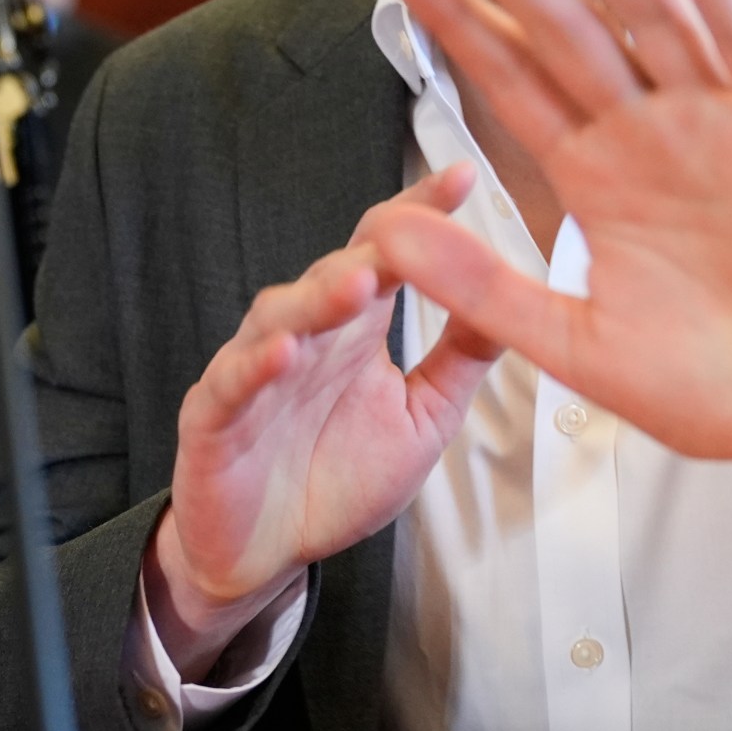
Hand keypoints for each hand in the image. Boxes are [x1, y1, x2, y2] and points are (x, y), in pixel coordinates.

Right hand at [149, 167, 503, 678]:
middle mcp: (306, 337)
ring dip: (318, 299)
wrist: (268, 552)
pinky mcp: (213, 417)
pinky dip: (256, 367)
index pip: (384, 254)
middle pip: (334, 275)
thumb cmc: (338, 479)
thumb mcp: (423, 417)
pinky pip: (233, 384)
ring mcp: (255, 372)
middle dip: (373, 253)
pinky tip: (282, 354)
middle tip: (411, 229)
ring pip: (282, 317)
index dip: (419, 214)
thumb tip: (518, 298)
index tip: (462, 178)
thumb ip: (461, 357)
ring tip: (357, 284)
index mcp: (355, 329)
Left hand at [367, 0, 731, 533]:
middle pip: (561, 29)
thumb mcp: (575, 344)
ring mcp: (715, 121)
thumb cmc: (714, 388)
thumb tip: (382, 235)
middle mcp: (647, 133)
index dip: (457, 20)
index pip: (509, 80)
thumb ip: (483, 287)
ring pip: (643, 15)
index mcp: (595, 178)